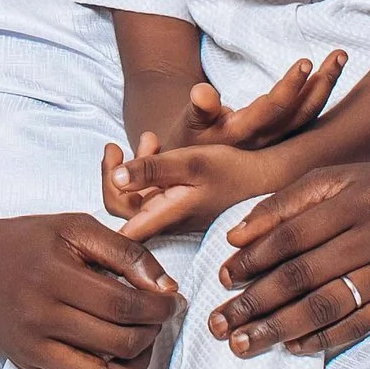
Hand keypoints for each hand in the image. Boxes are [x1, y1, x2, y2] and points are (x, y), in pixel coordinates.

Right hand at [0, 204, 176, 368]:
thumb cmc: (23, 243)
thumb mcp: (73, 227)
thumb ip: (123, 251)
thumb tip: (164, 286)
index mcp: (52, 275)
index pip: (122, 304)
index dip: (158, 307)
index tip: (171, 300)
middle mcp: (40, 317)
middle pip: (118, 343)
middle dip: (153, 331)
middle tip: (158, 316)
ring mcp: (33, 348)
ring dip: (136, 365)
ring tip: (141, 341)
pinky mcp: (29, 366)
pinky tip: (116, 356)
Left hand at [102, 136, 265, 240]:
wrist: (263, 177)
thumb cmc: (229, 170)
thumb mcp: (189, 163)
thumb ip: (152, 170)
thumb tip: (116, 178)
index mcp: (163, 216)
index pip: (117, 228)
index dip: (106, 196)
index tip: (113, 160)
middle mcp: (163, 220)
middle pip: (119, 207)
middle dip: (113, 173)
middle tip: (117, 147)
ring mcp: (169, 212)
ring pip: (133, 195)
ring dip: (131, 165)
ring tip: (149, 140)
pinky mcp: (176, 202)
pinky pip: (148, 189)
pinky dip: (146, 166)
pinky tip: (158, 147)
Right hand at [199, 52, 346, 149]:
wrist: (194, 170)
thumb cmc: (189, 140)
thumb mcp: (188, 124)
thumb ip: (199, 108)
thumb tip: (203, 92)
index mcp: (242, 135)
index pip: (273, 110)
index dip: (290, 88)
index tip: (306, 63)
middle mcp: (264, 142)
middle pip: (301, 113)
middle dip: (322, 84)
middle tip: (339, 55)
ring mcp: (275, 143)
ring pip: (307, 116)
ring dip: (324, 87)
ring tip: (339, 60)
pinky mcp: (279, 141)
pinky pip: (304, 119)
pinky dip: (317, 97)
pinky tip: (328, 79)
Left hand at [204, 138, 369, 359]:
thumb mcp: (336, 179)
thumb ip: (285, 204)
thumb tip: (236, 237)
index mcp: (353, 201)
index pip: (293, 236)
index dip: (254, 259)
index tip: (223, 278)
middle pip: (305, 275)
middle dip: (256, 303)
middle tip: (220, 323)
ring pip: (329, 305)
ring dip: (281, 328)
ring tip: (245, 342)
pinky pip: (361, 323)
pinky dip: (325, 337)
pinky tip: (293, 346)